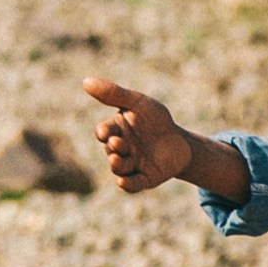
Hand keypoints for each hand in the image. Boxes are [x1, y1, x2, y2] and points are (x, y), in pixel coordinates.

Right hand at [84, 77, 198, 196]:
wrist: (182, 142)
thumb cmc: (157, 120)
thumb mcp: (138, 103)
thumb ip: (114, 94)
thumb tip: (85, 81)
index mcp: (116, 131)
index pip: (103, 131)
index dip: (103, 132)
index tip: (106, 131)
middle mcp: (120, 149)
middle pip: (110, 149)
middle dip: (113, 147)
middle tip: (119, 143)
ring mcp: (131, 165)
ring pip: (118, 168)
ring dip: (116, 164)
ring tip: (118, 158)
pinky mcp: (144, 179)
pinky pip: (132, 185)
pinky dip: (126, 184)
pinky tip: (123, 181)